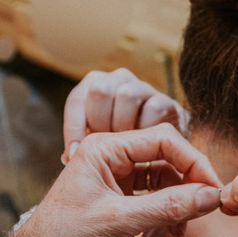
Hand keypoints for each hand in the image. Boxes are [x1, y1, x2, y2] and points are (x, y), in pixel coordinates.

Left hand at [0, 125, 220, 236]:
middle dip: (187, 186)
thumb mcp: (120, 222)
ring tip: (177, 232)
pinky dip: (161, 218)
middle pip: (166, 159)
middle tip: (204, 211)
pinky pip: (152, 200)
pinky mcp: (117, 203)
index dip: (193, 162)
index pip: (163, 140)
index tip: (213, 188)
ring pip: (162, 182)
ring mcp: (113, 181)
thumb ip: (168, 206)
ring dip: (175, 206)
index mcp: (104, 148)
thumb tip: (209, 197)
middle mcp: (110, 159)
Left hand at [62, 68, 188, 162]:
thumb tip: (69, 156)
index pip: (77, 99)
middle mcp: (119, 80)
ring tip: (125, 146)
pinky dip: (146, 131)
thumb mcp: (95, 145)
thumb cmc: (122, 149)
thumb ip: (81, 147)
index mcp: (96, 86)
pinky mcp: (168, 102)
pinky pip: (153, 109)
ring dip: (123, 126)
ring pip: (127, 95)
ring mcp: (145, 88)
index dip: (73, 127)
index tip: (73, 154)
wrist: (164, 153)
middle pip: (100, 90)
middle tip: (105, 147)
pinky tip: (145, 148)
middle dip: (100, 123)